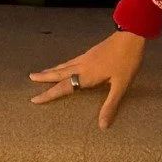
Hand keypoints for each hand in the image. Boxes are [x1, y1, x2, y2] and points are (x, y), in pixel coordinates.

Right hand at [30, 30, 144, 129]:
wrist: (131, 34)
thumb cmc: (127, 61)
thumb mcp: (121, 85)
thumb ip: (110, 105)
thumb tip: (102, 126)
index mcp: (87, 75)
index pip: (64, 87)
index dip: (49, 94)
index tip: (34, 99)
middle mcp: (83, 65)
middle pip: (60, 73)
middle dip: (45, 76)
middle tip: (30, 77)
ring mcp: (87, 57)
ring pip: (65, 65)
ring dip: (53, 70)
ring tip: (43, 72)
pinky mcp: (92, 52)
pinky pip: (72, 60)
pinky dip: (64, 64)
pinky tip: (67, 64)